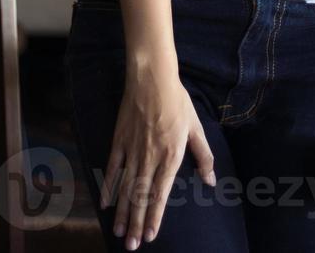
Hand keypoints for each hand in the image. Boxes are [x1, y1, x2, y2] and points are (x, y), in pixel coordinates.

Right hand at [100, 62, 215, 248]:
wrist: (152, 79)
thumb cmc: (178, 102)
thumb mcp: (196, 128)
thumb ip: (204, 157)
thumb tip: (210, 181)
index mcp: (171, 156)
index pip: (161, 194)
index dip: (155, 217)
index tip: (150, 236)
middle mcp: (150, 157)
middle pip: (140, 197)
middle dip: (136, 223)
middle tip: (131, 246)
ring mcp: (132, 150)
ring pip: (125, 188)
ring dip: (121, 212)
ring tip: (118, 233)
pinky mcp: (119, 141)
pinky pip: (111, 169)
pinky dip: (108, 187)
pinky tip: (105, 204)